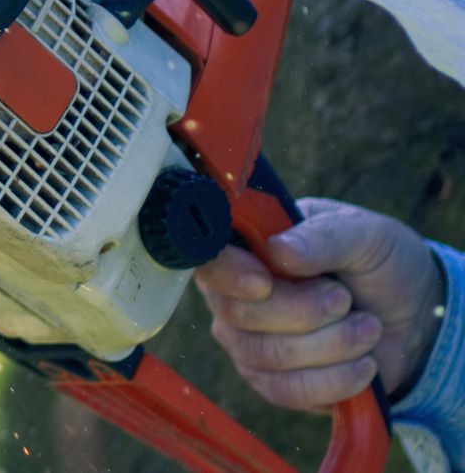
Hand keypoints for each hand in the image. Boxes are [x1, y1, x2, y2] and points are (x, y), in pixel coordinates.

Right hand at [195, 198, 444, 410]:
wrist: (416, 317)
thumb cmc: (379, 262)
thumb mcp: (364, 234)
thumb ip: (322, 236)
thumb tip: (279, 252)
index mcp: (247, 249)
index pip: (210, 262)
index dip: (229, 276)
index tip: (265, 282)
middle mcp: (236, 297)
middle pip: (237, 316)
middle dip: (303, 313)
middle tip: (346, 300)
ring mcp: (249, 343)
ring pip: (266, 357)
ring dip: (330, 346)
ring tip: (369, 329)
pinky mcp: (274, 384)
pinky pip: (287, 392)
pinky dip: (335, 381)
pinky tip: (364, 365)